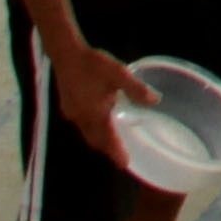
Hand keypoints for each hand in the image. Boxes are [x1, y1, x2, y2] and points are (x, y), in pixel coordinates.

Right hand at [54, 35, 157, 160]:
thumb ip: (136, 89)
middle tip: (120, 157)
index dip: (116, 153)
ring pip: (87, 134)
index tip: (125, 165)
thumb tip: (155, 101)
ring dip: (99, 140)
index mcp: (95, 114)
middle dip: (107, 150)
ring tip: (112, 143)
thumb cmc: (93, 64)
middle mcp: (81, 119)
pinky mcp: (67, 106)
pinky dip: (92, 129)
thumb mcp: (119, 74)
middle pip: (95, 140)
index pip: (107, 140)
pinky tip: (99, 121)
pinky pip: (82, 125)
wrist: (66, 54)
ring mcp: (71, 114)